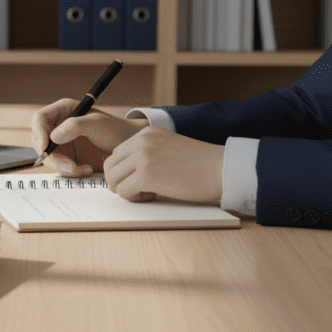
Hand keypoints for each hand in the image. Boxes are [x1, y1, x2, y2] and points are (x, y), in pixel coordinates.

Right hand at [31, 98, 148, 176]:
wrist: (127, 147)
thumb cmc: (115, 130)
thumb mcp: (97, 124)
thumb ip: (75, 126)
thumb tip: (53, 136)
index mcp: (63, 111)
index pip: (39, 118)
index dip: (38, 132)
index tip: (45, 146)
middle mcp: (58, 127)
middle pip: (40, 141)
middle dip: (51, 156)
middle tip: (68, 166)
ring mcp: (61, 144)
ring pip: (48, 157)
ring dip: (62, 167)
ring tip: (82, 169)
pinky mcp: (67, 158)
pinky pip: (59, 167)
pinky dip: (70, 172)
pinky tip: (86, 169)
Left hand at [103, 126, 223, 202]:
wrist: (222, 168)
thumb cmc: (200, 164)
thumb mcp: (169, 147)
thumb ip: (148, 153)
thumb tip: (127, 172)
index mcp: (146, 133)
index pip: (117, 153)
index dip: (124, 170)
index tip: (139, 179)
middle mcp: (141, 141)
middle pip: (110, 165)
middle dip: (118, 180)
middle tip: (136, 190)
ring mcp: (142, 157)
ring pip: (112, 178)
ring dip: (124, 190)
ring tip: (143, 193)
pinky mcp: (145, 175)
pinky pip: (123, 191)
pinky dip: (132, 198)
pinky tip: (149, 196)